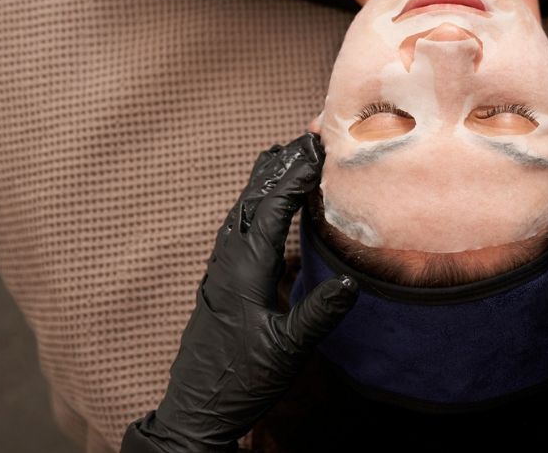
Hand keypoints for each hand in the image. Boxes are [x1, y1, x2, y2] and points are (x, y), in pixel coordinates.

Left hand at [129, 132, 358, 451]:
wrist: (197, 409)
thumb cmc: (241, 382)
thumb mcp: (287, 351)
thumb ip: (317, 315)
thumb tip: (350, 280)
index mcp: (244, 271)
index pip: (271, 210)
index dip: (294, 177)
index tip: (316, 148)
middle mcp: (228, 262)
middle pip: (252, 199)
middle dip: (279, 166)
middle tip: (306, 137)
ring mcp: (220, 270)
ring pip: (241, 211)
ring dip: (264, 180)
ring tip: (286, 155)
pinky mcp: (220, 281)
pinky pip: (237, 227)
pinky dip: (255, 203)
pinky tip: (264, 204)